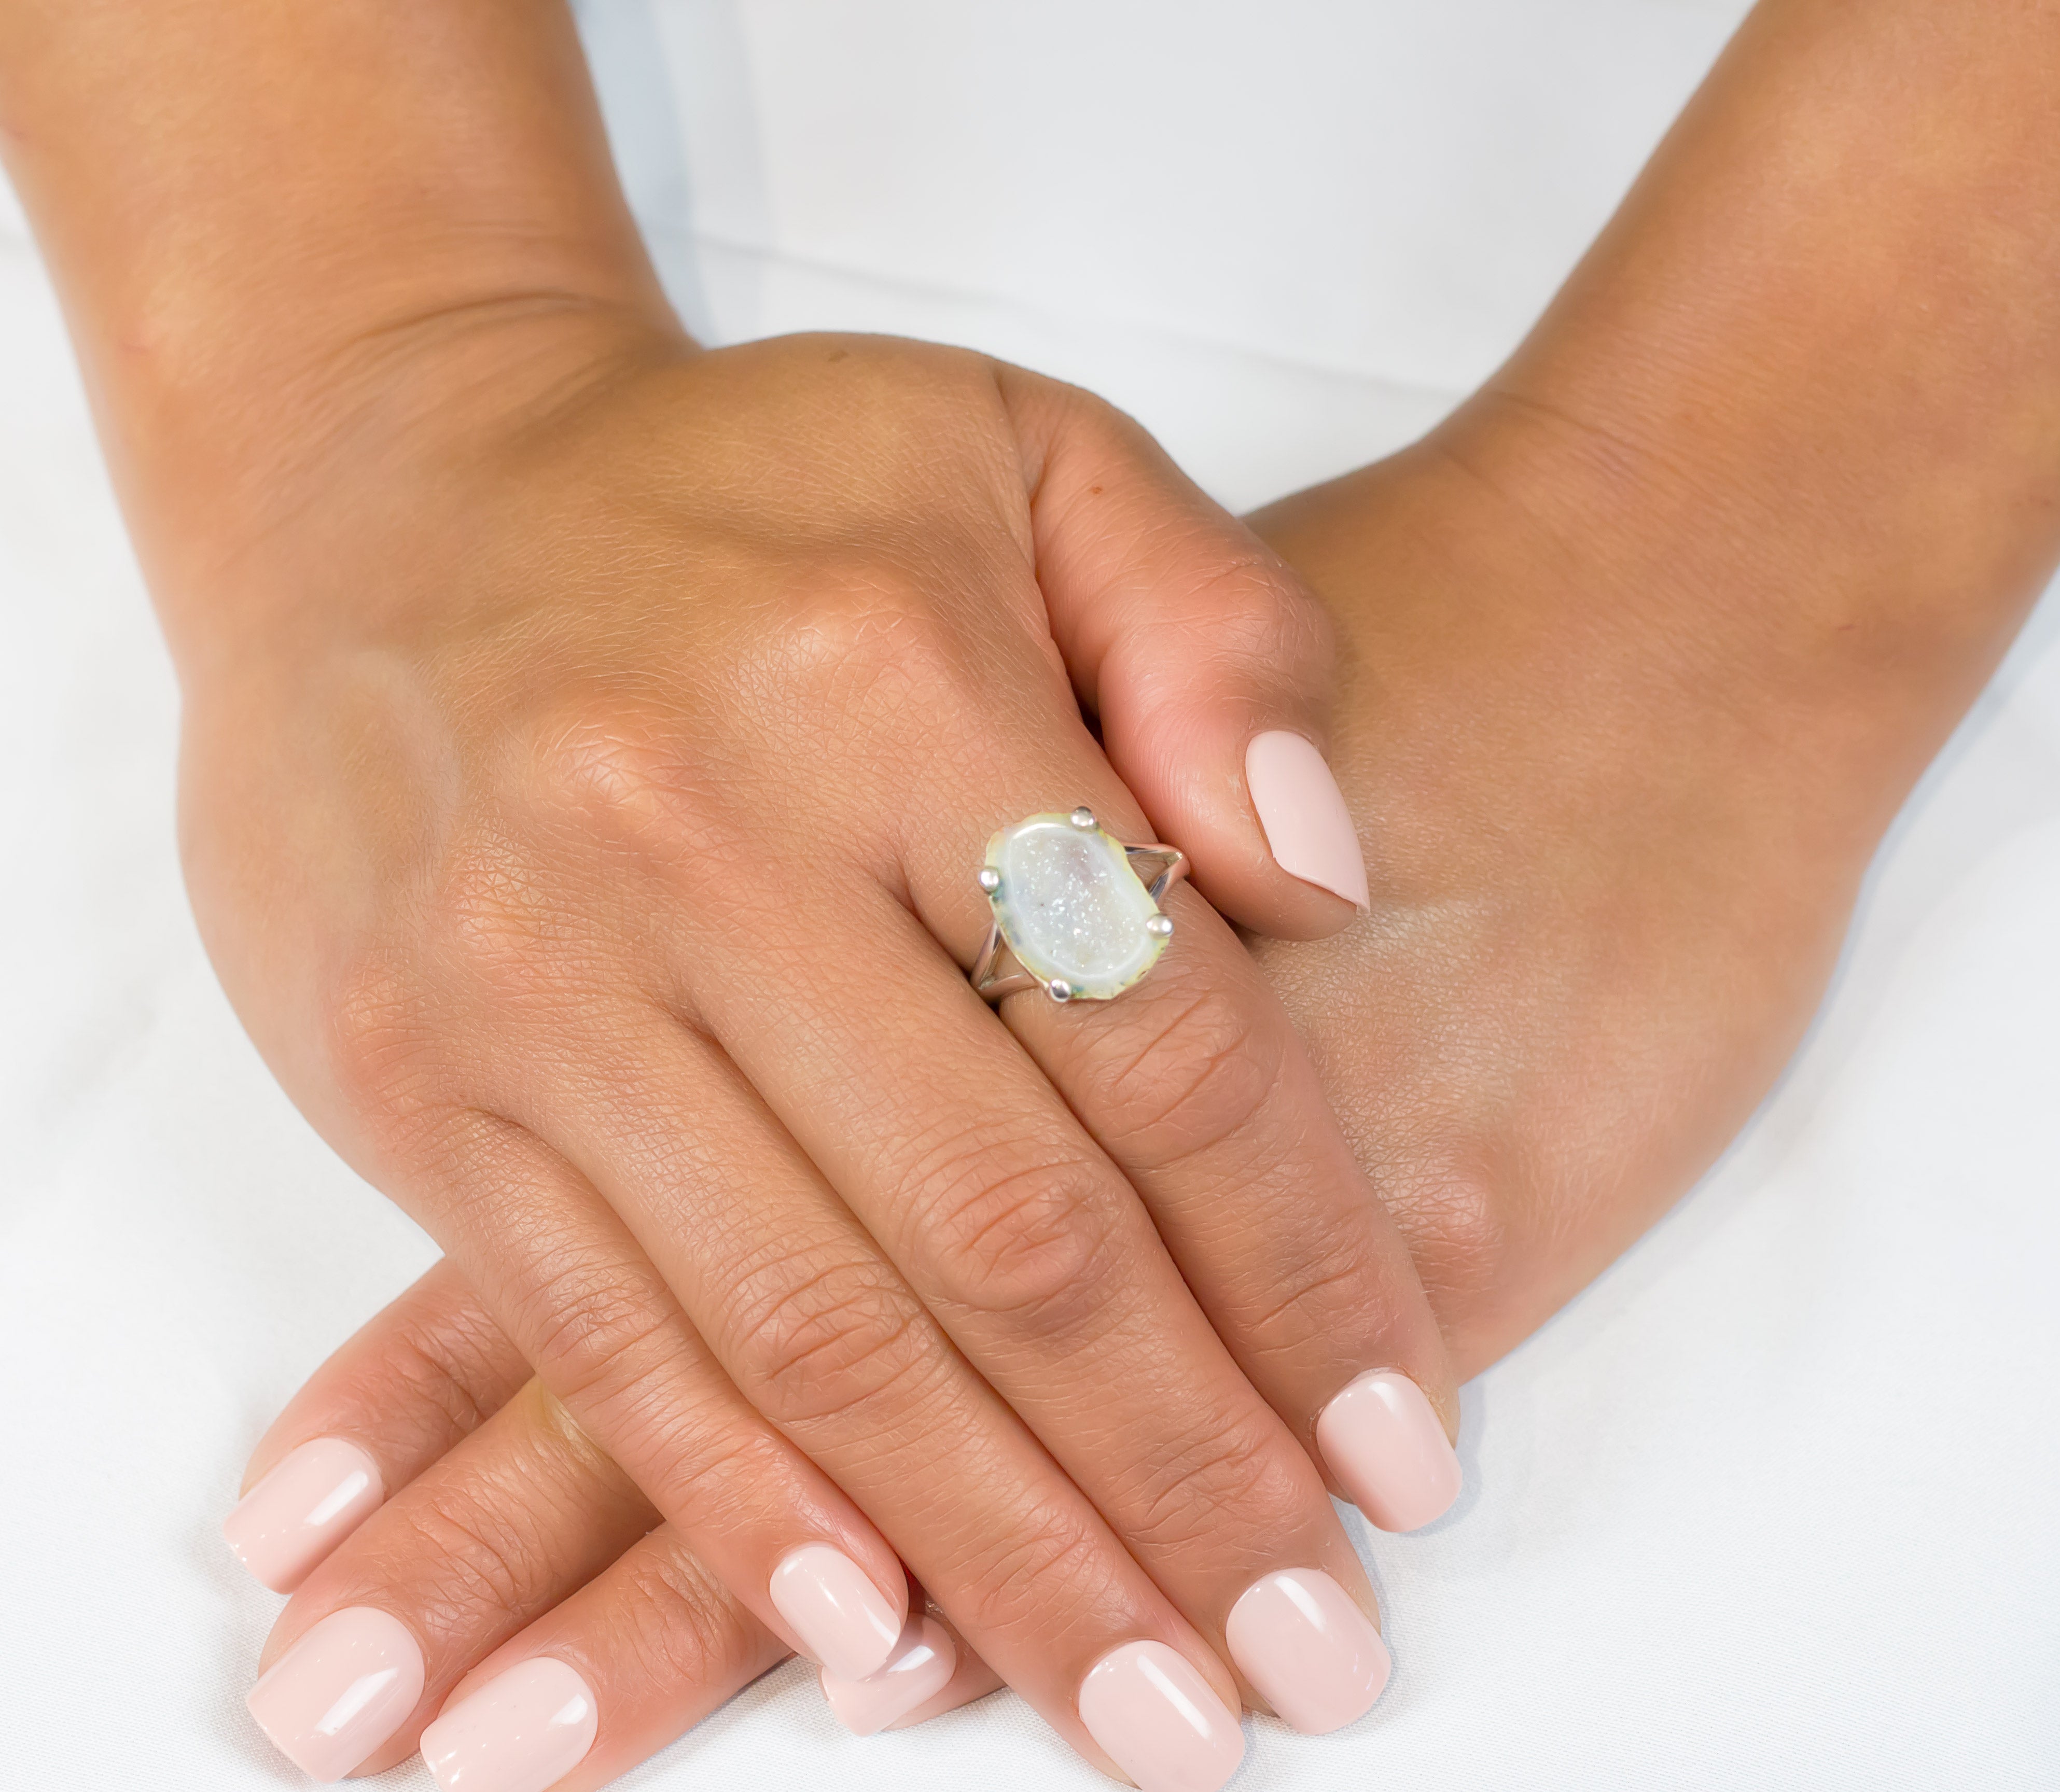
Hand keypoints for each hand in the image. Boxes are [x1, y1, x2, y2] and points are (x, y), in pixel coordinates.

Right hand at [189, 321, 1458, 1785]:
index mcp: (884, 676)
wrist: (394, 489)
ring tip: (1145, 1710)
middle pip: (1001, 1234)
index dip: (1304, 1269)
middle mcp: (695, 841)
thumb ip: (1218, 638)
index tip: (1408, 1449)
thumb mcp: (1020, 450)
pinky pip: (604, 1332)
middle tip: (1311, 1659)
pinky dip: (746, 1500)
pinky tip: (877, 1635)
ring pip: (815, 1333)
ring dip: (999, 1552)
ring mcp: (532, 979)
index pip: (1161, 1043)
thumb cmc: (748, 487)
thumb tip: (1326, 876)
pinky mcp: (415, 1080)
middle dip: (1176, 1474)